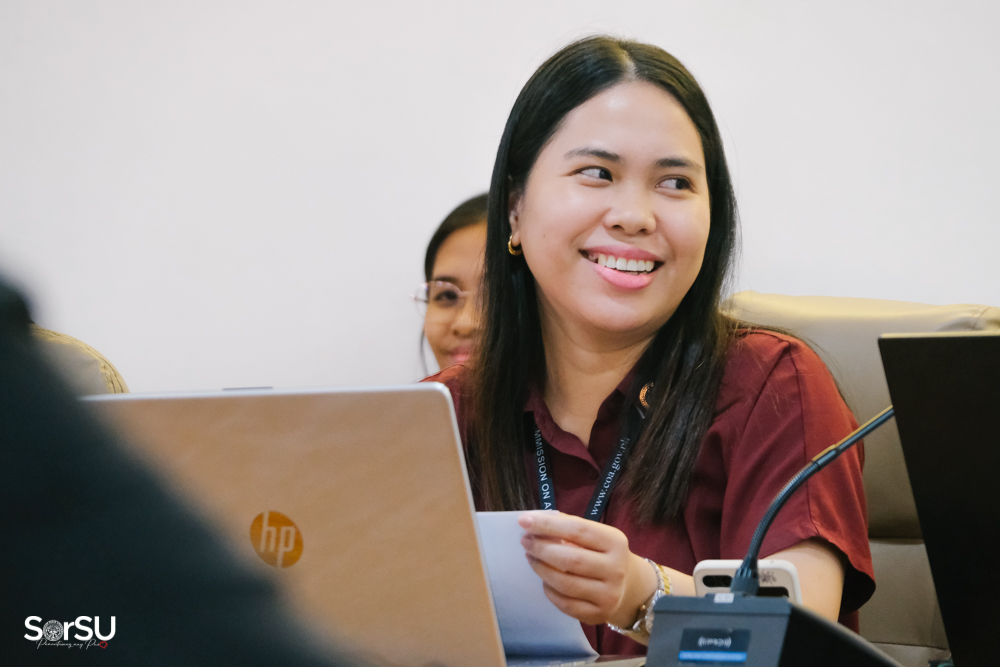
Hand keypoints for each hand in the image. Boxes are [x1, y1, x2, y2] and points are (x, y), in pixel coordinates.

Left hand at [518, 511, 657, 626]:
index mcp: (615, 542)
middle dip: (542, 548)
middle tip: (525, 541)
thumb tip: (535, 521)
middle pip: (570, 559)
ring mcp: (608, 595)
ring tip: (530, 557)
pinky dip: (549, 591)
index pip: (578, 530)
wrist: (629, 586)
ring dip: (541, 569)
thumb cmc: (603, 553)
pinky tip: (544, 580)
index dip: (548, 525)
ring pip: (565, 584)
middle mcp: (615, 569)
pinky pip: (565, 604)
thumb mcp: (596, 535)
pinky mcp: (598, 614)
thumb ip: (569, 526)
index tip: (525, 520)